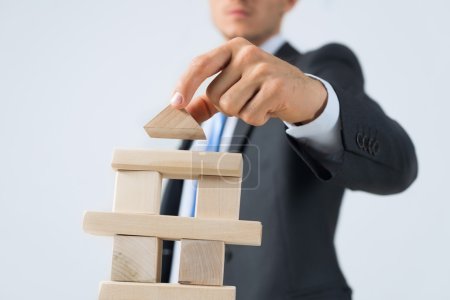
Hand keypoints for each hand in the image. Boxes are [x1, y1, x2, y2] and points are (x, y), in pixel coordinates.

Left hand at [171, 37, 326, 125]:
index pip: (200, 65)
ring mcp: (262, 68)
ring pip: (230, 107)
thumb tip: (179, 116)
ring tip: (258, 102)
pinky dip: (257, 118)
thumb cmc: (262, 89)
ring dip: (242, 113)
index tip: (174, 105)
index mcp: (232, 48)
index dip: (184, 85)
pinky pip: (250, 116)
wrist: (301, 92)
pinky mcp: (276, 86)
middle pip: (215, 95)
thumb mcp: (232, 88)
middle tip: (248, 98)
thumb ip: (205, 101)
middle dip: (227, 107)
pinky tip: (269, 107)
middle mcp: (246, 52)